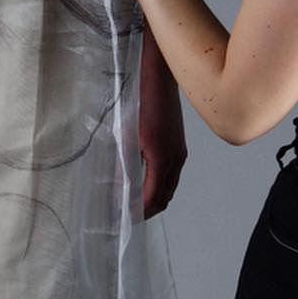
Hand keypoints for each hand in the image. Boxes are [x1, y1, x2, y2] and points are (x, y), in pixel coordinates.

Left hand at [139, 31, 186, 217]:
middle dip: (147, 210)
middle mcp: (176, 159)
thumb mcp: (126, 134)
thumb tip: (117, 187)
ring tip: (133, 202)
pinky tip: (143, 181)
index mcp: (163, 159)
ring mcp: (180, 152)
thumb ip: (123, 163)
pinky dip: (159, 184)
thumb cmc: (140, 102)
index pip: (153, 198)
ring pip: (169, 186)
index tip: (124, 221)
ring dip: (154, 197)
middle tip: (126, 216)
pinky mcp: (178, 144)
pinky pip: (171, 174)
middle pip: (165, 197)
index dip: (139, 213)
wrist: (159, 76)